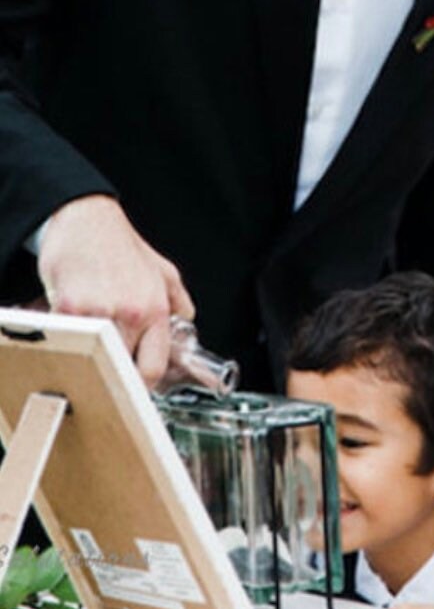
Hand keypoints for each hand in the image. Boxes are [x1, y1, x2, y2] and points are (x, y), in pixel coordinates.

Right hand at [37, 195, 194, 386]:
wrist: (87, 219)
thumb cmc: (121, 245)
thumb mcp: (163, 271)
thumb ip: (177, 301)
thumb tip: (188, 319)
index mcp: (156, 310)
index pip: (154, 366)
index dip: (144, 386)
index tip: (136, 389)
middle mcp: (132, 313)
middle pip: (123, 370)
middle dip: (115, 375)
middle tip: (110, 370)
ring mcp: (101, 312)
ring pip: (95, 358)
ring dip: (91, 356)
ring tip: (91, 343)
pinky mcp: (70, 308)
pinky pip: (69, 340)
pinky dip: (69, 339)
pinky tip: (73, 324)